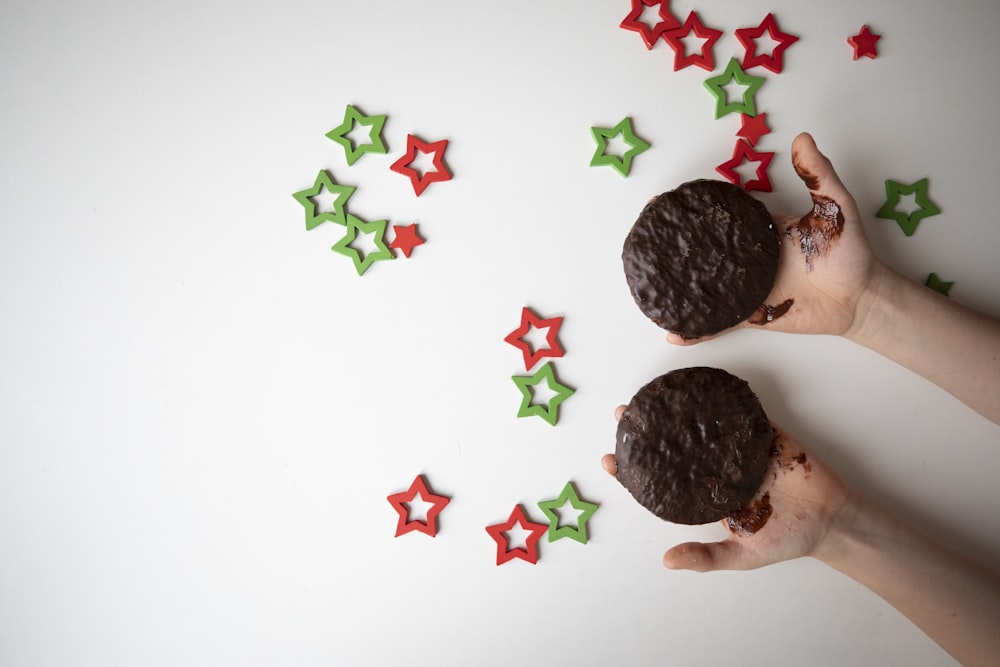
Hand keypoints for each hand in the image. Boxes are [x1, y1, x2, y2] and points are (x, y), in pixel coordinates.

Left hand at [602, 407, 850, 570]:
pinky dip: (723, 401)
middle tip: (623, 414)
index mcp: (707, 496)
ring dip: (675, 411)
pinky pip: (742, 414)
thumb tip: (667, 561)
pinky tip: (701, 389)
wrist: (834, 522)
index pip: (663, 481)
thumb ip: (708, 556)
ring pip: (702, 426)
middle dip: (647, 431)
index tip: (609, 460)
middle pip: (674, 446)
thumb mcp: (744, 556)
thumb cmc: (788, 539)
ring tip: (650, 397)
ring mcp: (740, 450)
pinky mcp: (765, 435)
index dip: (636, 471)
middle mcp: (718, 469)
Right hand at [668, 133, 879, 345]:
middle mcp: (747, 259)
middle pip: (703, 251)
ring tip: (648, 288)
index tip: (665, 202)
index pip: (720, 215)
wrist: (862, 297)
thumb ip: (818, 175)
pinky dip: (698, 330)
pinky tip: (675, 332)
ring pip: (704, 289)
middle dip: (673, 246)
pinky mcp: (753, 315)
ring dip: (677, 290)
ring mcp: (747, 288)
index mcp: (760, 230)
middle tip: (644, 240)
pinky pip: (720, 323)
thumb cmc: (851, 251)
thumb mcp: (835, 206)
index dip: (693, 209)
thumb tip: (802, 138)